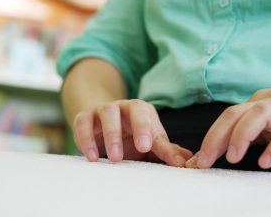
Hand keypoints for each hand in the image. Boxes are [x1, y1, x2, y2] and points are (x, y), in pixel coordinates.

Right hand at [73, 99, 192, 166]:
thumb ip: (165, 150)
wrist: (101, 126)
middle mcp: (124, 106)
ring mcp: (103, 110)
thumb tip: (187, 163)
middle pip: (131, 108)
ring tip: (115, 158)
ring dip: (111, 135)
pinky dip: (86, 139)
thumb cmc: (131, 135)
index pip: (148, 117)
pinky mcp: (84, 117)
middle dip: (137, 127)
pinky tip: (91, 157)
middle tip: (140, 149)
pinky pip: (83, 124)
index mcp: (142, 110)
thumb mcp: (148, 141)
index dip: (149, 130)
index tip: (148, 147)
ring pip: (107, 113)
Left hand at [186, 89, 270, 168]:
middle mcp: (270, 101)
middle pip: (234, 113)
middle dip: (215, 138)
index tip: (197, 161)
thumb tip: (217, 153)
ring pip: (258, 115)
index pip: (227, 117)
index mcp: (258, 102)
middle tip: (204, 162)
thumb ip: (249, 136)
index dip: (209, 138)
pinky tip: (266, 162)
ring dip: (241, 136)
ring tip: (232, 158)